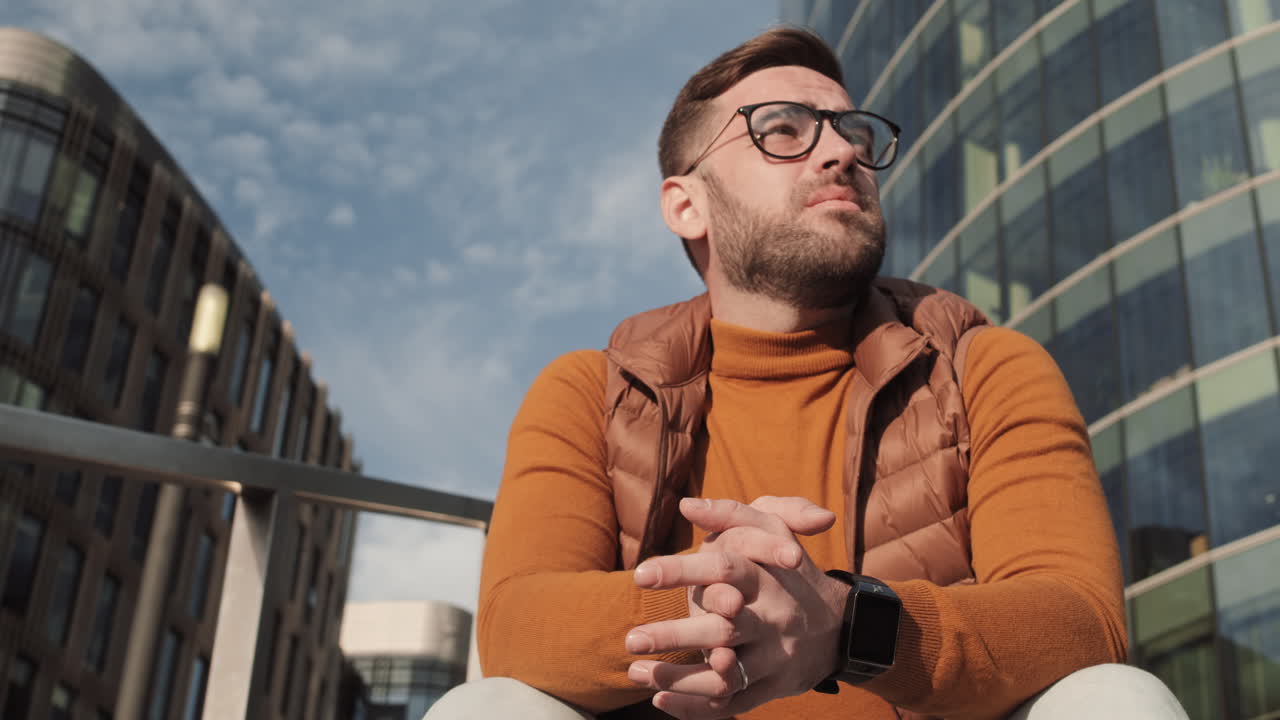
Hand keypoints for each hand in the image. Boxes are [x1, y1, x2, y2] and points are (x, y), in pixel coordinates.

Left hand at [626, 497, 846, 718]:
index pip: (724, 568)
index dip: (683, 571)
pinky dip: (693, 707)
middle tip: (632, 639)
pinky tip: (659, 699)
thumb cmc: (786, 570)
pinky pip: (731, 704)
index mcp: (767, 576)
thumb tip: (687, 505)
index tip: (640, 575)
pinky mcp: (772, 687)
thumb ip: (731, 513)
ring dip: (677, 678)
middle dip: (673, 636)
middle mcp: (773, 618)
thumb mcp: (771, 529)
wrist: (840, 625)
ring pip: (724, 676)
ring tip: (635, 672)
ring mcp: (774, 657)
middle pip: (722, 629)